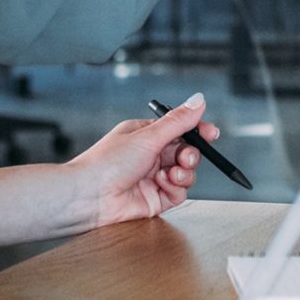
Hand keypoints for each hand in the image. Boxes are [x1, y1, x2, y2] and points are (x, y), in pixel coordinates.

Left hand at [64, 94, 219, 228]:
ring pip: (185, 173)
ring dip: (183, 173)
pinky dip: (175, 188)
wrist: (88, 197)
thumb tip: (198, 101)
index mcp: (145, 135)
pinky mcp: (155, 199)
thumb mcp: (147, 136)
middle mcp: (149, 155)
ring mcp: (152, 178)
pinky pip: (178, 193)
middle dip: (191, 154)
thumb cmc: (106, 163)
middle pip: (186, 152)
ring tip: (171, 173)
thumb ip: (177, 121)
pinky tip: (162, 184)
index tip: (211, 133)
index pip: (179, 129)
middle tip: (185, 157)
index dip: (197, 131)